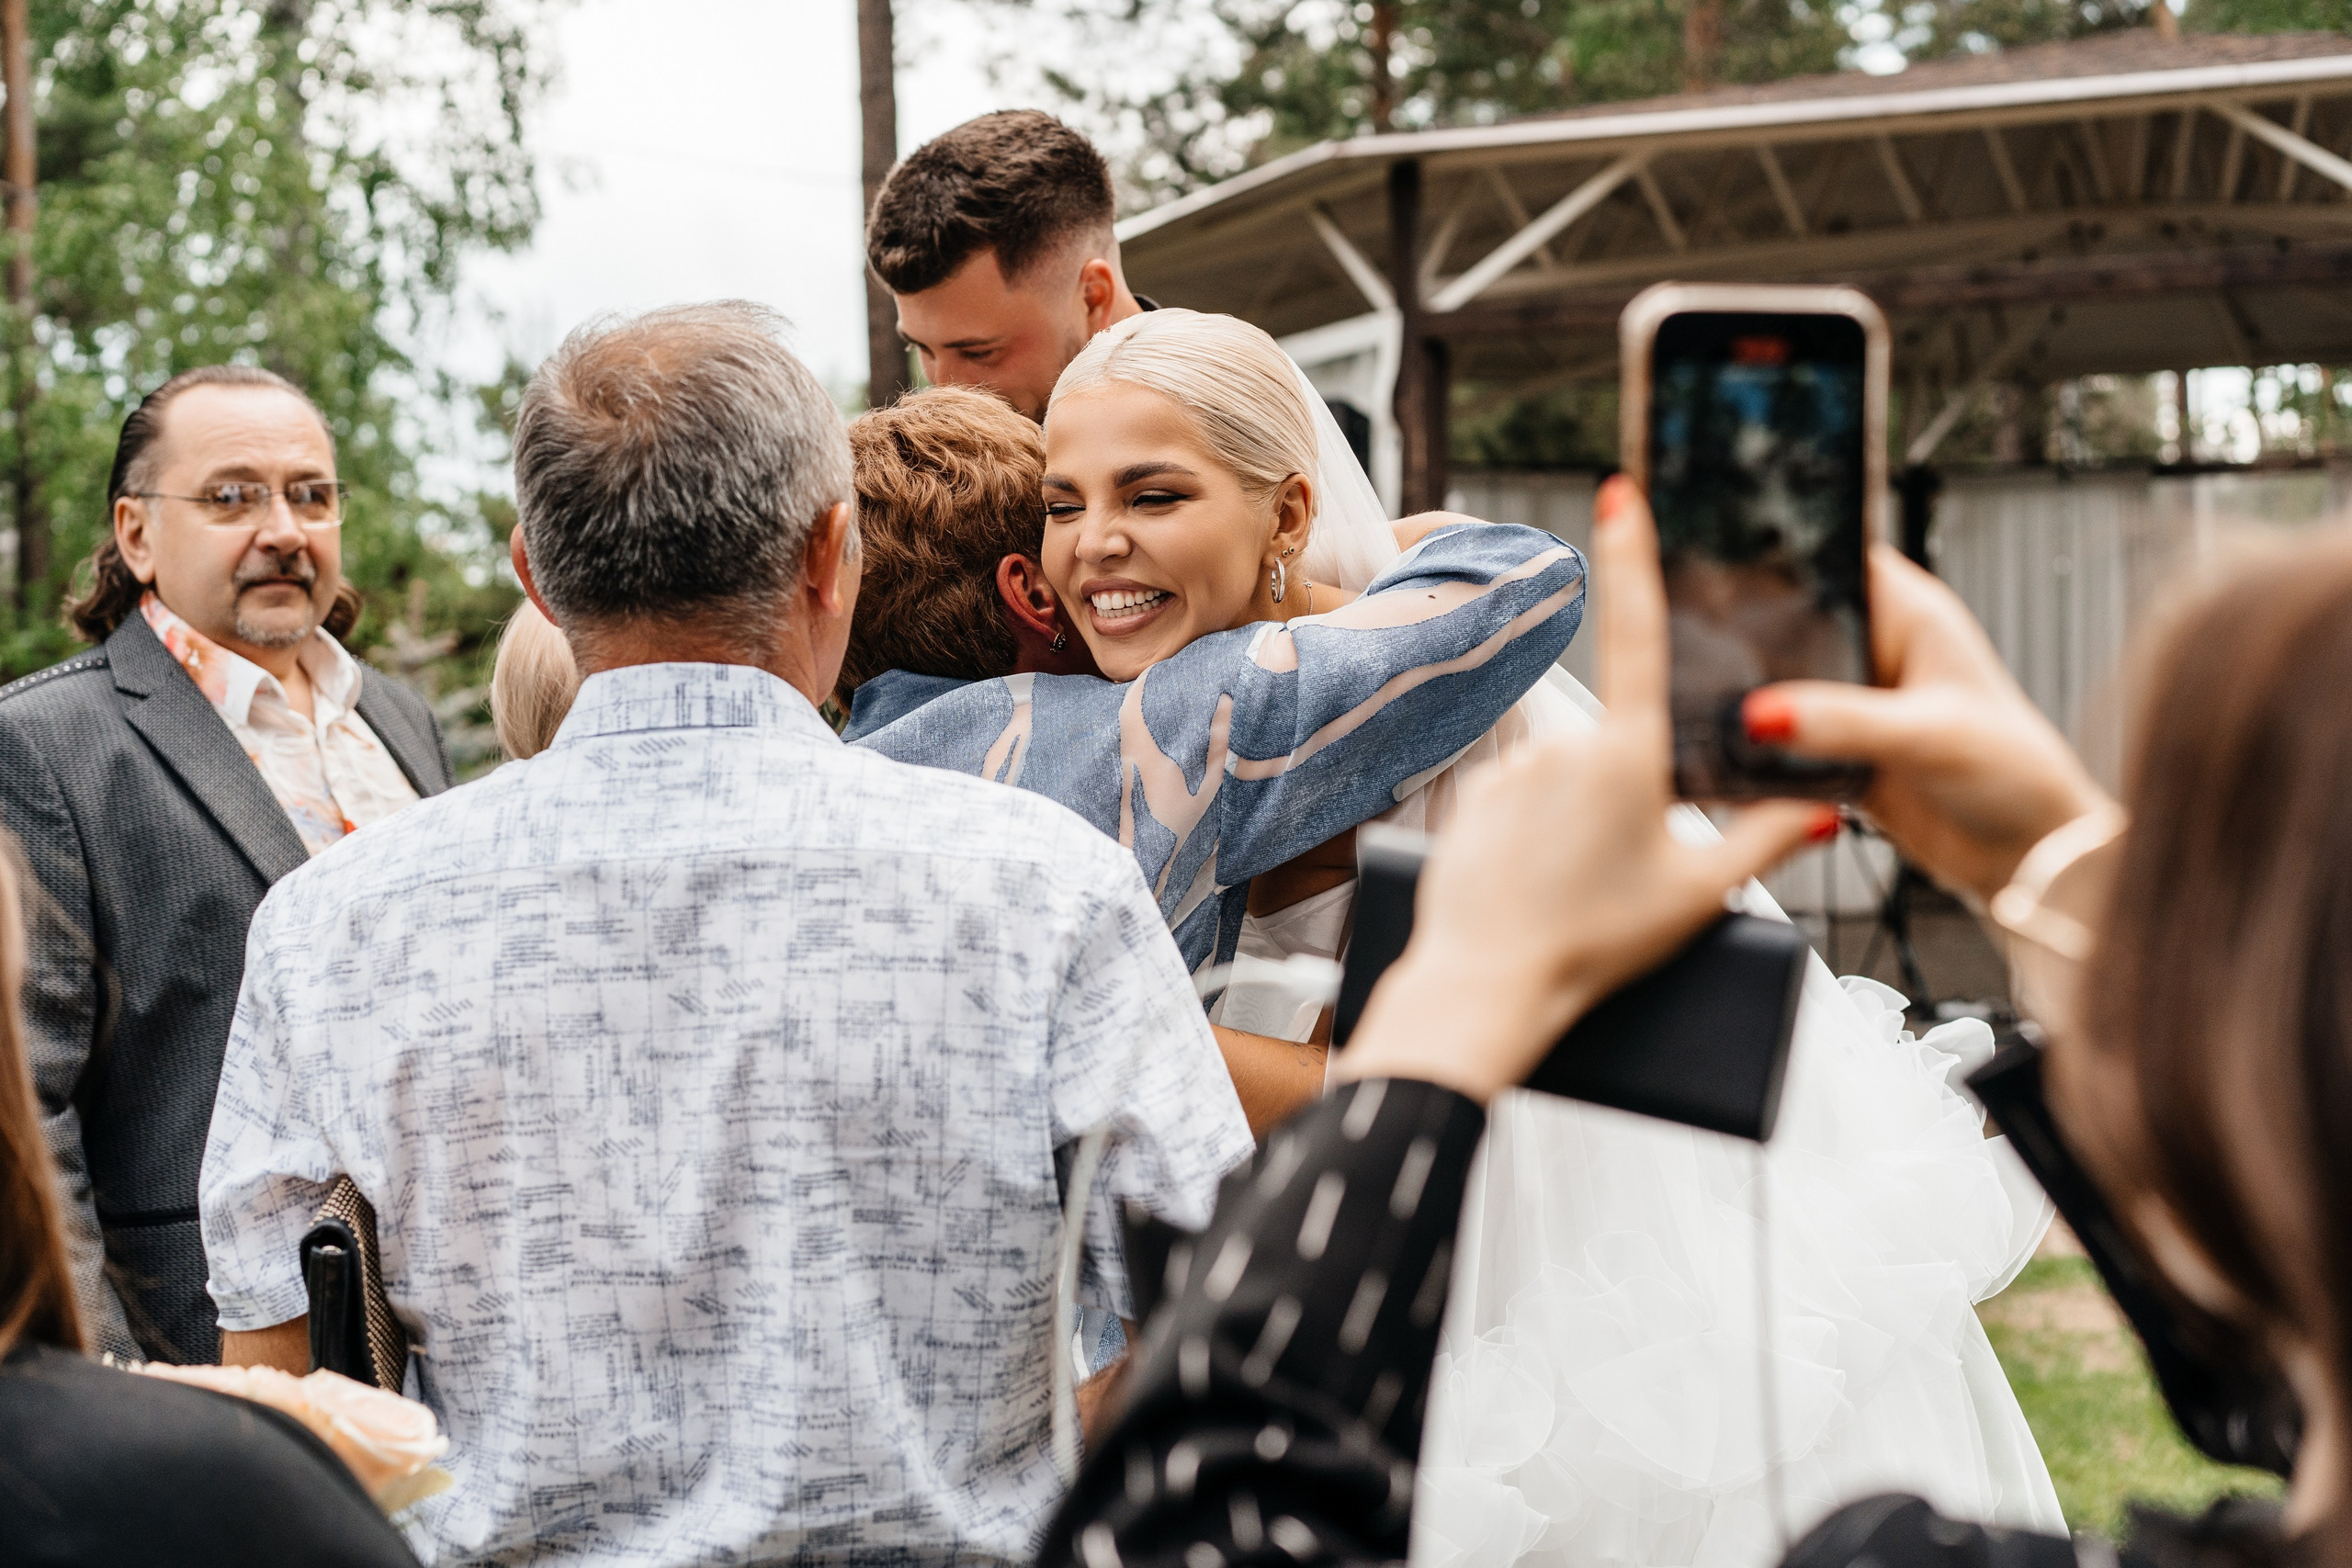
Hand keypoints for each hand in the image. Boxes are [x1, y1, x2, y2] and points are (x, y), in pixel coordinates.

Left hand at [1335, 478, 1830, 1104]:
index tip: (1618, 494)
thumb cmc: (1598, 944)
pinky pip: (1516, 802)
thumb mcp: (1698, 893)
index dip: (1633, 559)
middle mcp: (1565, 745)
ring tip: (1576, 890)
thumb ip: (1765, 838)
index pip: (1638, 634)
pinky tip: (1535, 885)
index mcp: (1631, 755)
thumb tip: (1823, 802)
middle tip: (1618, 873)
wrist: (1487, 983)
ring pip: (1564, 780)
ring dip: (1576, 820)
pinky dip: (1532, 836)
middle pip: (1616, 745)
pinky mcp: (1470, 797)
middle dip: (1626, 795)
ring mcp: (1512, 769)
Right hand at [1745, 545, 2112, 905]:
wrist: (2024, 855)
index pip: (1836, 559)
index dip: (1785, 556)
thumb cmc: (2014, 772)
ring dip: (1754, 699)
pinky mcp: (1838, 752)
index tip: (1726, 568)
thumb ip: (1844, 721)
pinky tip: (1734, 753)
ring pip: (1782, 684)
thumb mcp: (1927, 734)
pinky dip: (1760, 749)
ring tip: (1710, 704)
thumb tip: (1763, 714)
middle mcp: (1878, 652)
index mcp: (1909, 615)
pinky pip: (1781, 742)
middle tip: (1703, 648)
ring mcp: (1855, 704)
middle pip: (1795, 622)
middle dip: (1752, 635)